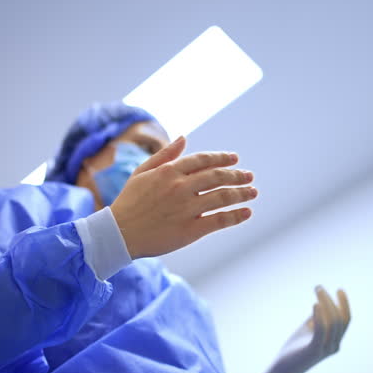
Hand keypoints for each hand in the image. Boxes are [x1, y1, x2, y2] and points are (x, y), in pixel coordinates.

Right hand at [111, 136, 256, 259]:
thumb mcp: (142, 173)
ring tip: (253, 192)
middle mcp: (180, 187)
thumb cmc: (129, 202)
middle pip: (217, 177)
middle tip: (249, 176)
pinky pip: (219, 220)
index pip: (203, 160)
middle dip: (237, 175)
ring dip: (241, 193)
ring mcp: (186, 209)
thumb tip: (184, 137)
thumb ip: (165, 155)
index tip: (235, 158)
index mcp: (169, 172)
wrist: (119, 234)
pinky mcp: (190, 230)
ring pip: (222, 197)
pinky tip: (246, 213)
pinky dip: (235, 216)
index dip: (222, 158)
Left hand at [263, 286, 350, 372]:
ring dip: (326, 303)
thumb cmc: (293, 351)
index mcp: (334, 341)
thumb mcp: (306, 330)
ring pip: (333, 323)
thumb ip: (314, 319)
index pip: (345, 320)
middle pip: (341, 320)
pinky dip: (320, 316)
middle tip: (318, 287)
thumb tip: (319, 304)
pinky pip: (321, 331)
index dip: (344, 304)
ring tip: (317, 290)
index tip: (338, 289)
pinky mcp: (313, 351)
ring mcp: (325, 349)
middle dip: (333, 300)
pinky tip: (314, 304)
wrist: (280, 372)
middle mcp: (334, 346)